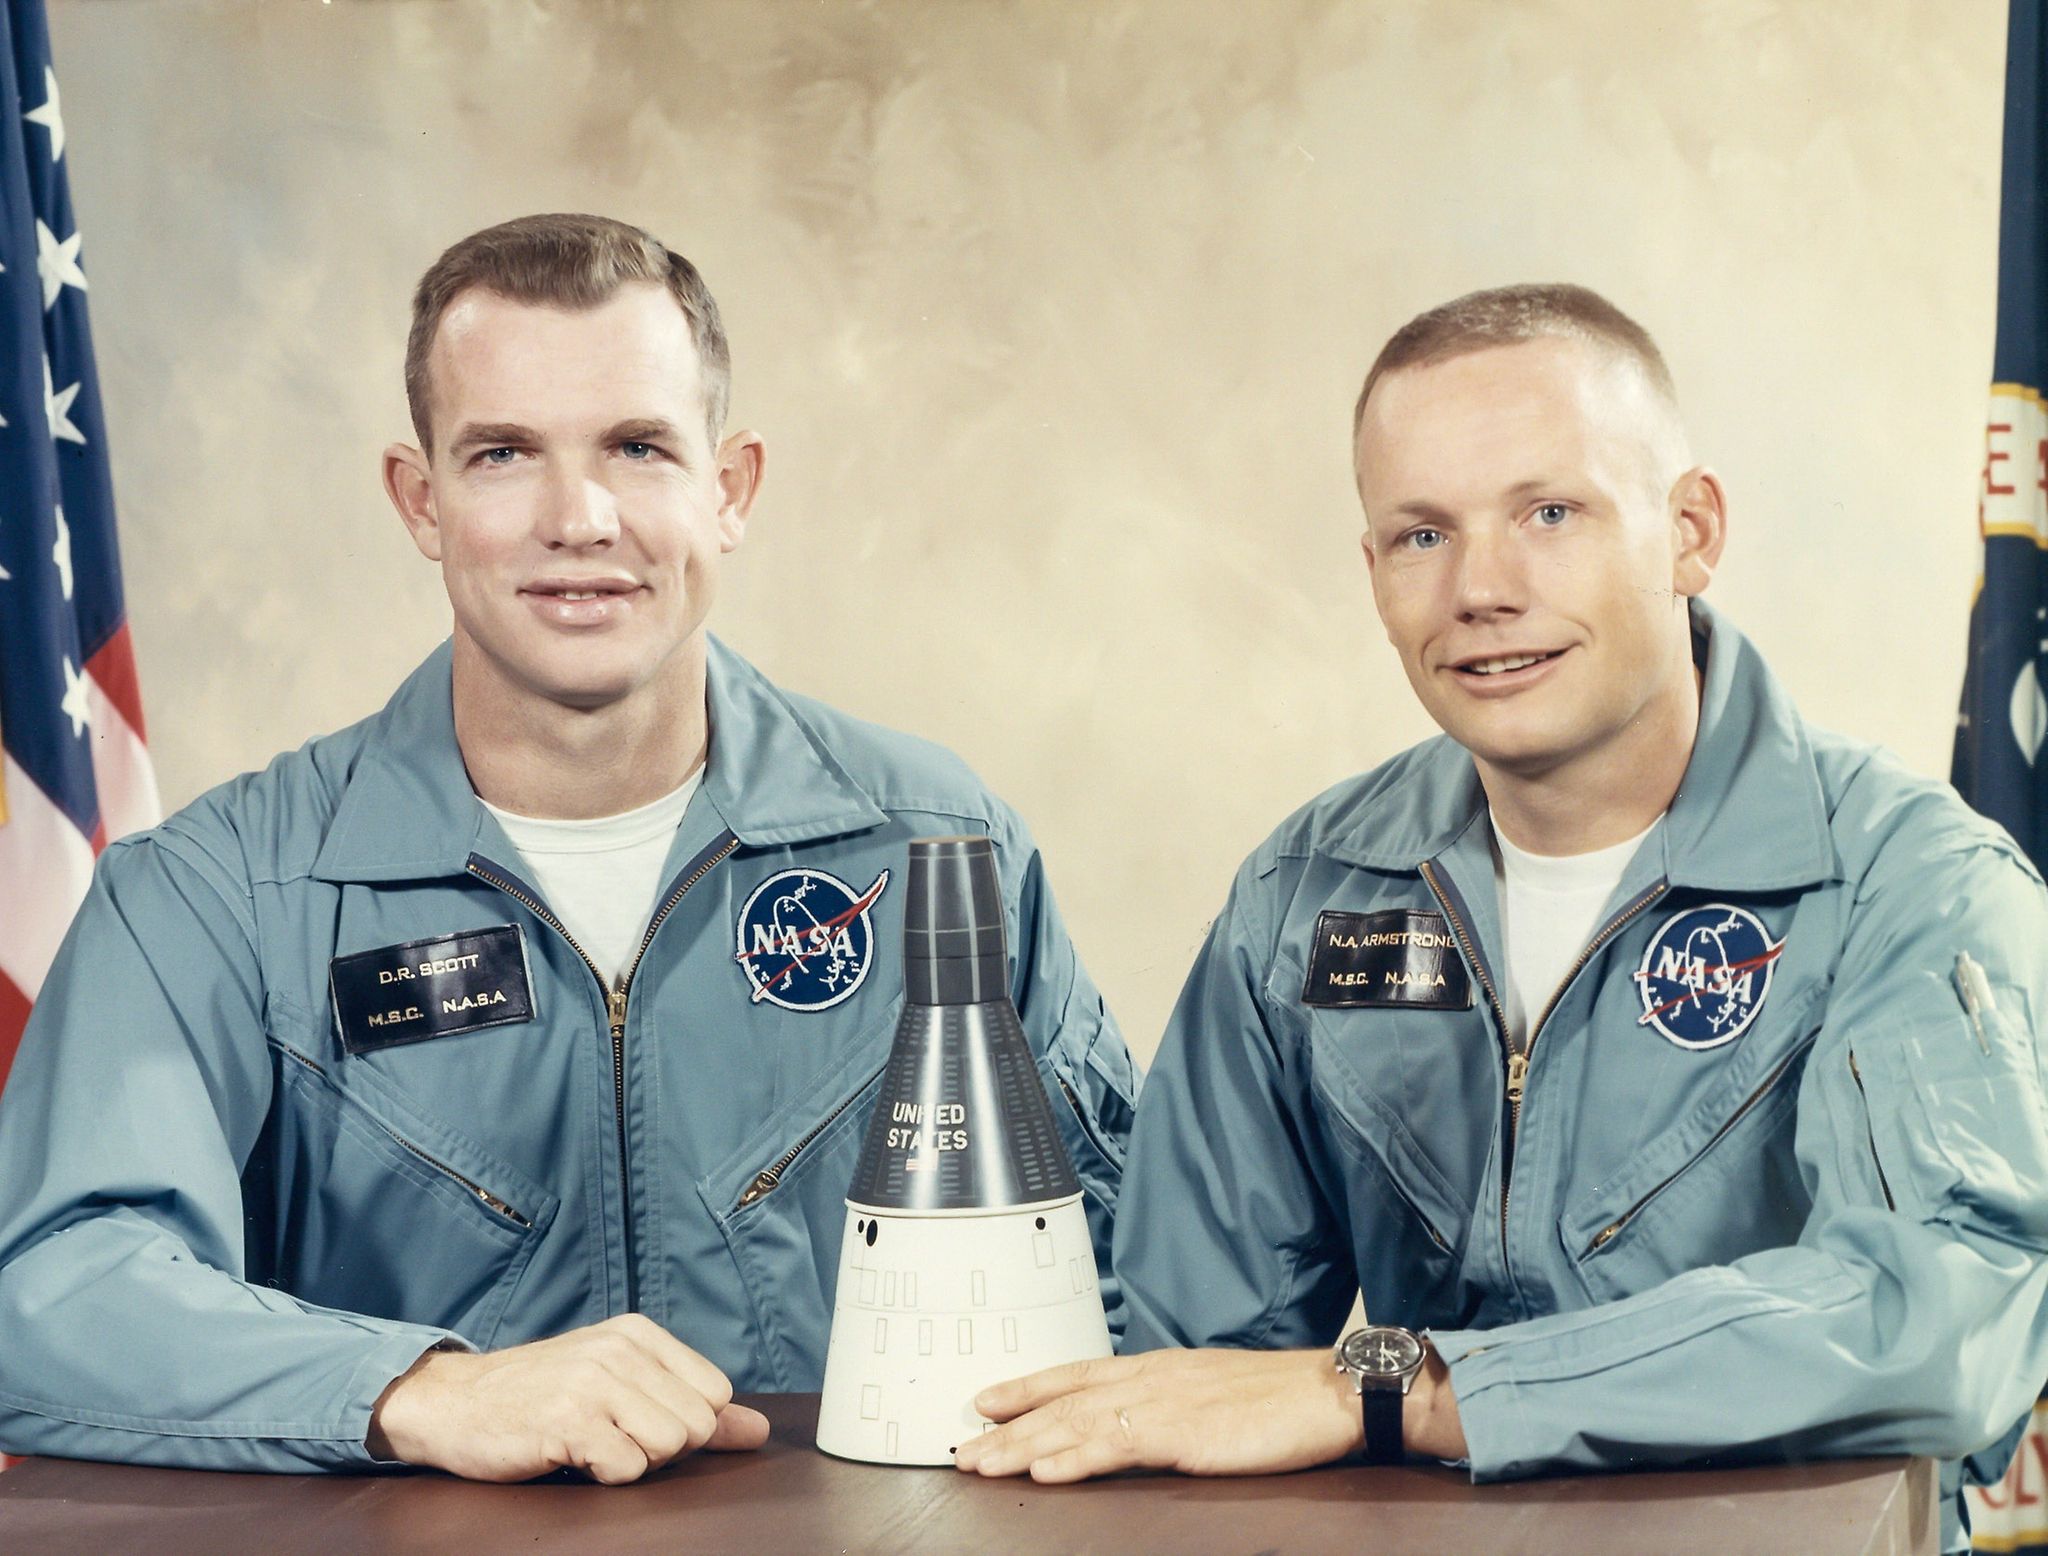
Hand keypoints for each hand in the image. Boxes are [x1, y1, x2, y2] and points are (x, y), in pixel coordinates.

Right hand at [365, 1314, 770, 1481]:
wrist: (453, 1403)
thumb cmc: (541, 1397)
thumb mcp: (622, 1386)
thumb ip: (695, 1407)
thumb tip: (758, 1431)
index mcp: (640, 1334)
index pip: (716, 1393)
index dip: (684, 1424)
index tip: (637, 1421)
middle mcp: (621, 1349)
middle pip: (697, 1425)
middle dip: (660, 1448)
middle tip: (610, 1437)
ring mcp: (595, 1382)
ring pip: (669, 1446)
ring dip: (632, 1462)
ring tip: (591, 1444)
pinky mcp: (569, 1420)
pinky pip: (627, 1469)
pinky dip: (603, 1476)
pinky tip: (571, 1457)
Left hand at [953, 1348, 1359, 1481]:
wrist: (1329, 1393)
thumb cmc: (1280, 1399)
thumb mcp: (1211, 1392)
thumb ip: (1169, 1402)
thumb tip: (1135, 1421)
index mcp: (1158, 1367)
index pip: (1077, 1373)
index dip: (1027, 1387)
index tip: (986, 1401)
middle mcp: (1151, 1379)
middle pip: (1064, 1401)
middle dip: (1010, 1427)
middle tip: (964, 1447)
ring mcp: (1165, 1405)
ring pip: (1078, 1423)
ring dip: (1025, 1446)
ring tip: (984, 1464)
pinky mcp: (1184, 1435)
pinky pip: (1117, 1446)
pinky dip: (1075, 1459)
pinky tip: (1045, 1473)